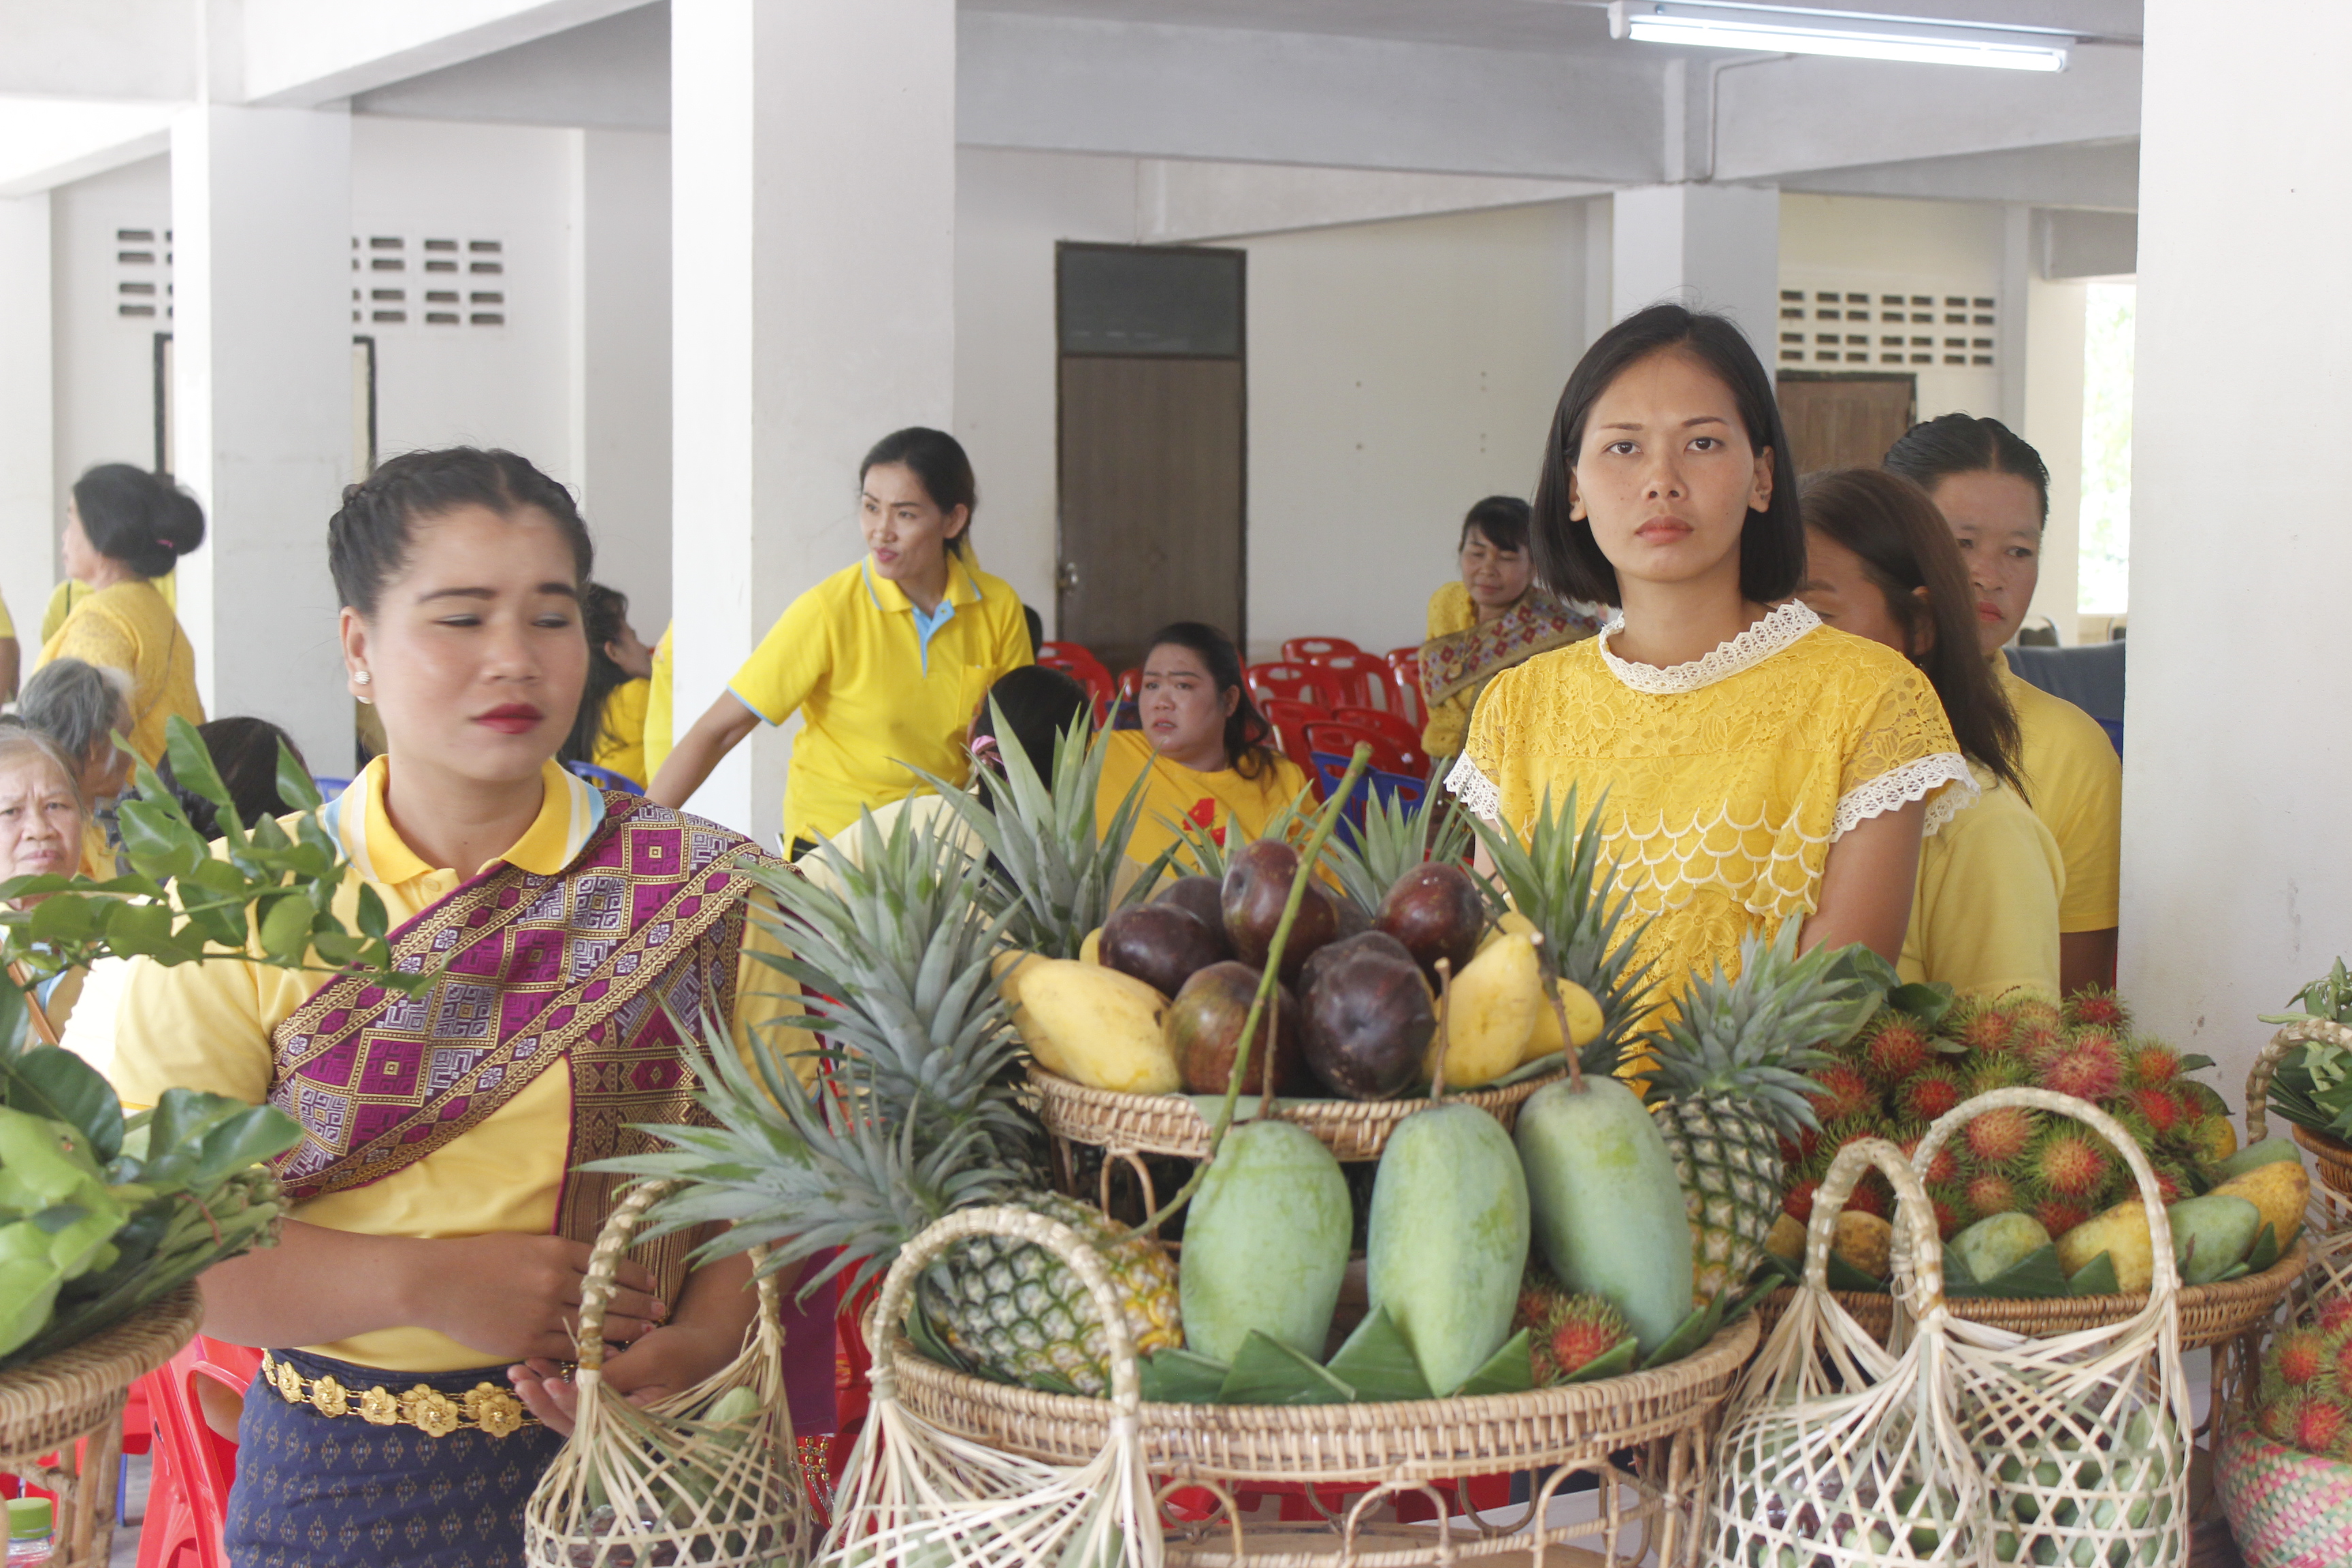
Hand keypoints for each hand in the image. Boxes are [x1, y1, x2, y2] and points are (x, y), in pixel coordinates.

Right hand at [412, 1233, 663, 1363]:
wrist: (437, 1283)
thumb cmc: (479, 1259)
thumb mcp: (526, 1245)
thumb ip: (559, 1255)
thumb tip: (592, 1265)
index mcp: (557, 1251)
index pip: (610, 1264)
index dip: (636, 1276)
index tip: (652, 1282)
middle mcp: (555, 1280)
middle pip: (611, 1295)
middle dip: (639, 1305)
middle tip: (659, 1311)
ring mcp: (542, 1311)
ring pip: (596, 1324)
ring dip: (625, 1330)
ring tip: (645, 1332)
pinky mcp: (527, 1339)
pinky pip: (568, 1348)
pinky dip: (593, 1351)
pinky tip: (609, 1353)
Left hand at [508, 1316, 743, 1436]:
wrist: (704, 1345)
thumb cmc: (683, 1351)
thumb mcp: (651, 1358)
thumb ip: (614, 1375)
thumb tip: (575, 1384)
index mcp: (634, 1423)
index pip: (592, 1421)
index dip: (567, 1401)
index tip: (547, 1380)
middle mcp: (619, 1426)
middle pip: (572, 1422)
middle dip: (542, 1399)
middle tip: (519, 1376)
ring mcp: (612, 1413)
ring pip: (569, 1410)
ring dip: (543, 1389)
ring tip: (520, 1368)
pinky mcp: (608, 1398)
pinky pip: (577, 1397)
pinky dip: (558, 1380)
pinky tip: (542, 1362)